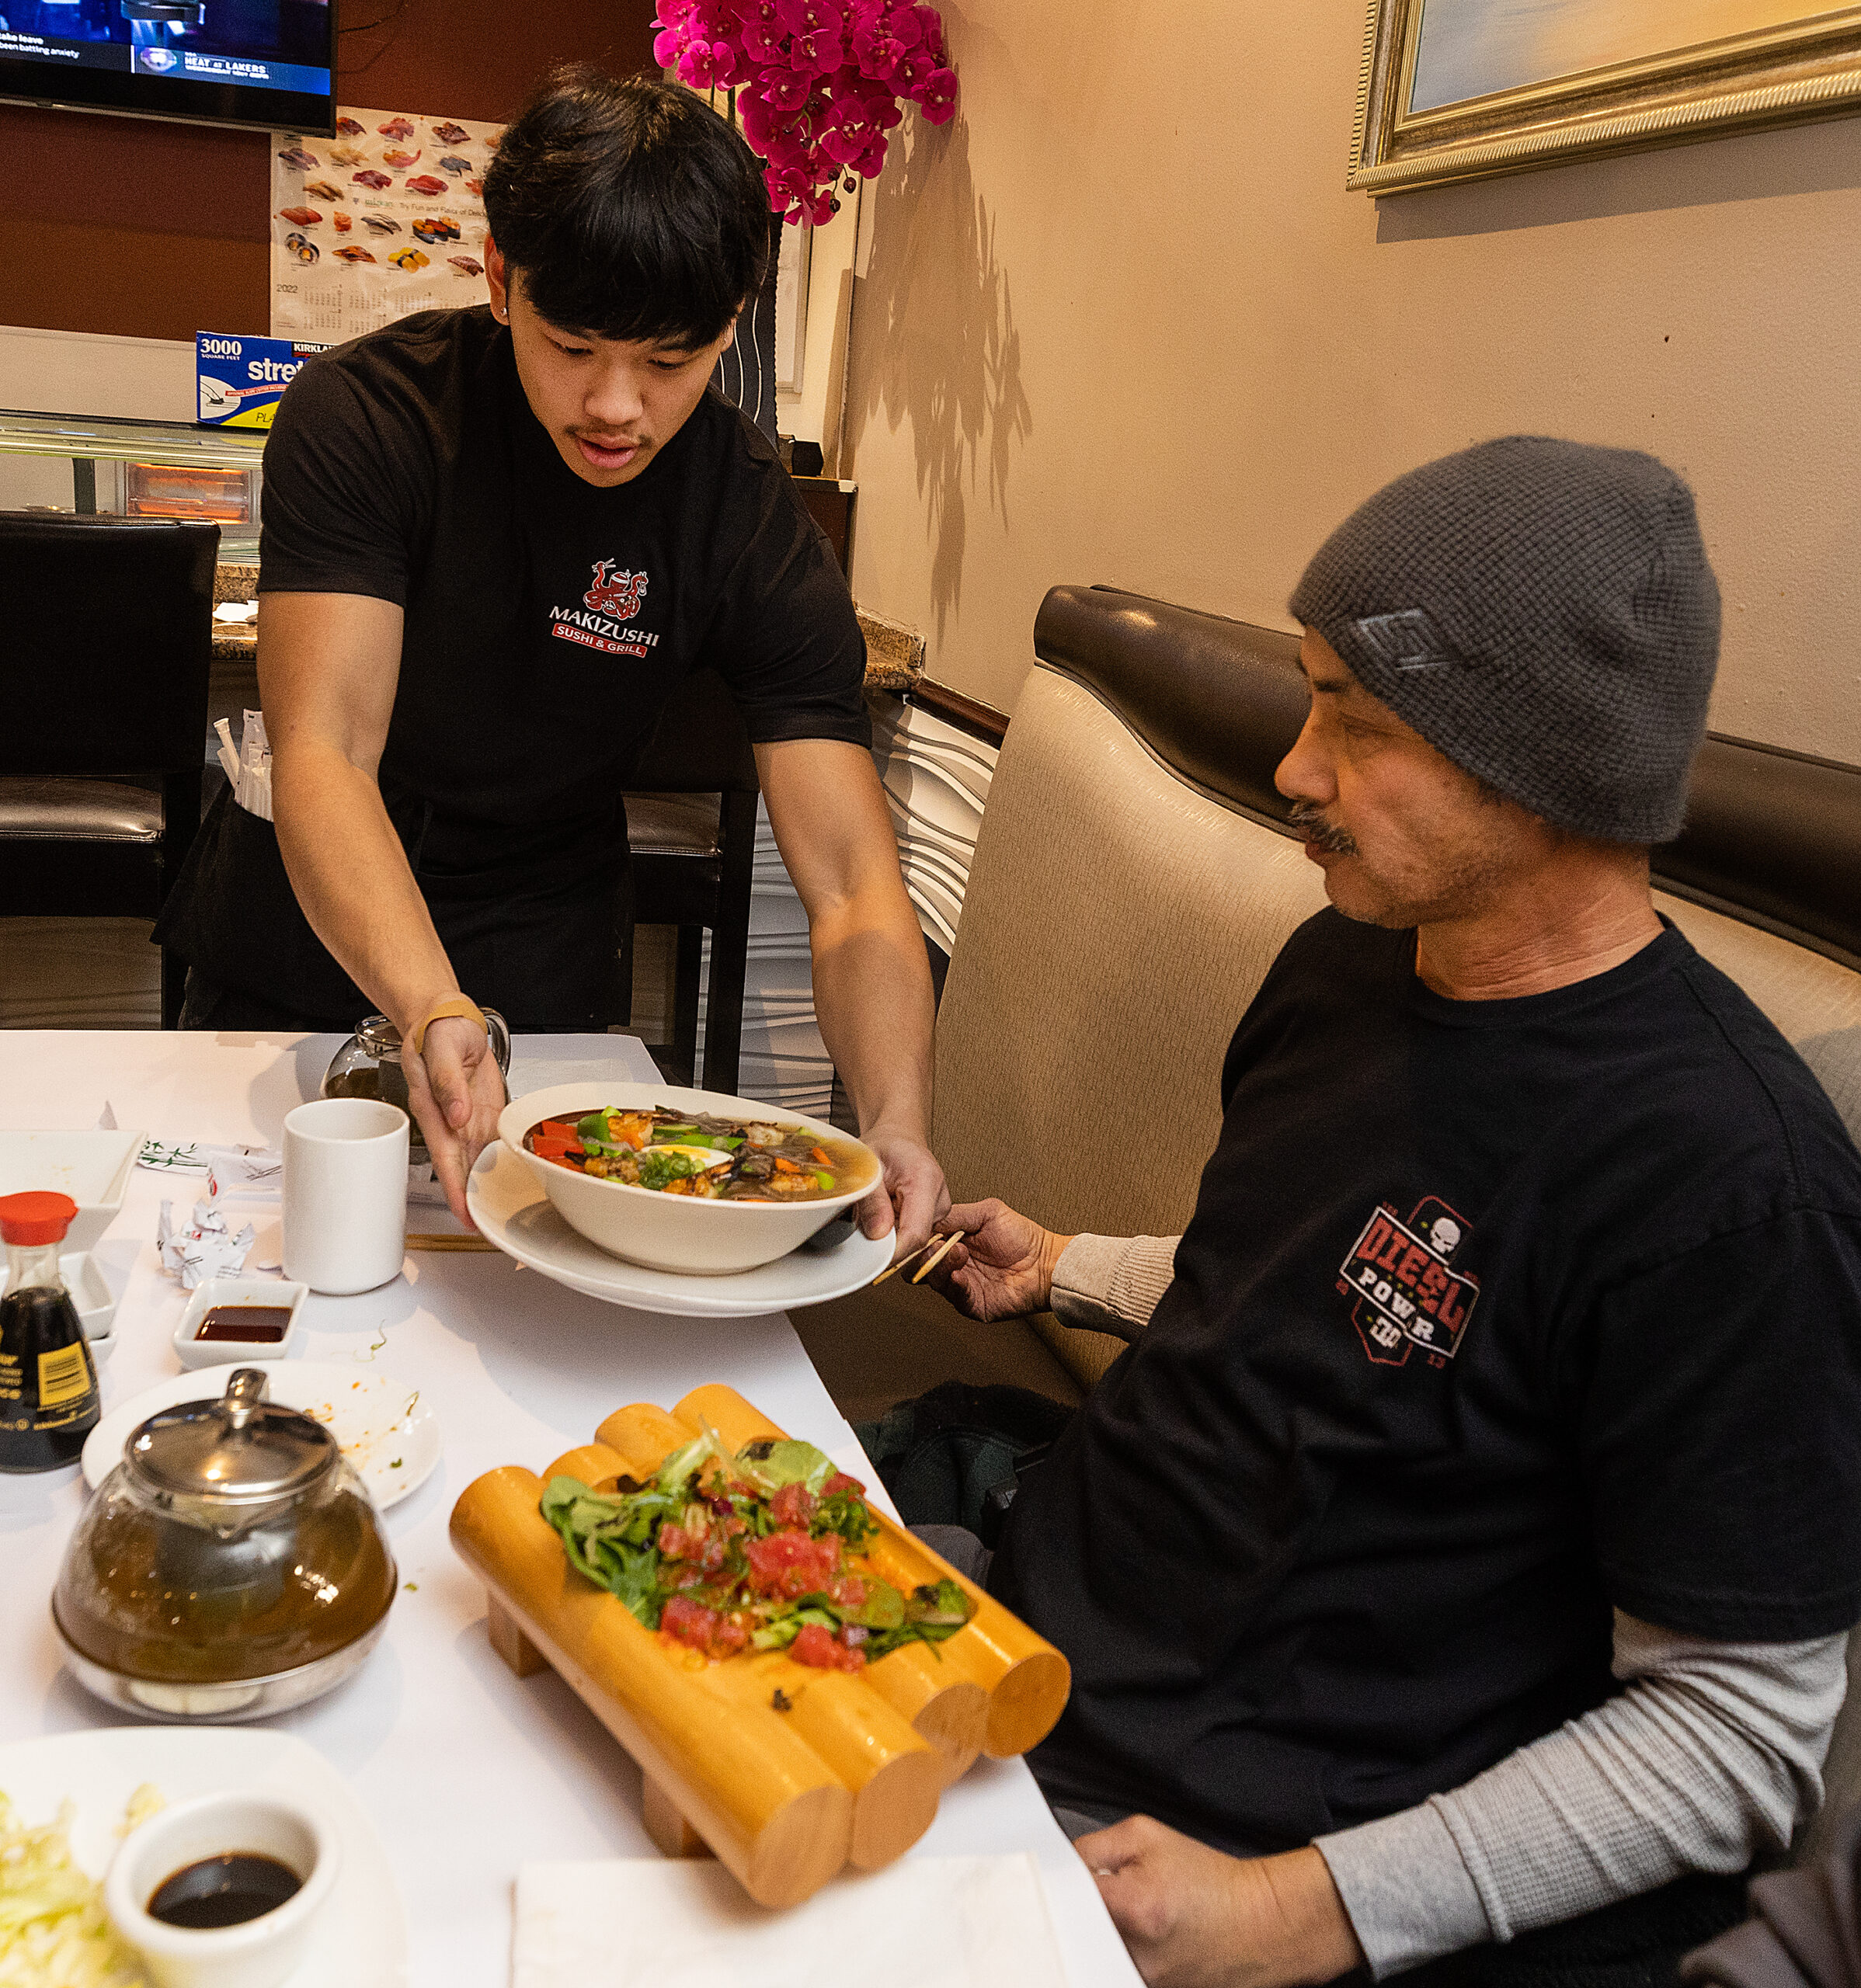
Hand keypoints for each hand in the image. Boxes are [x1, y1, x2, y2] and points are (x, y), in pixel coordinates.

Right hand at [403, 1014, 506, 1226]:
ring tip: (500, 1216)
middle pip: (460, 1168)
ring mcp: (466, 1120)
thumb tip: (455, 1114)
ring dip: (486, 1188)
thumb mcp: (441, 1048)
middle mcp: (449, 1121)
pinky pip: (491, 1143)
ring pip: (477, 1161)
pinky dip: (500, 1164)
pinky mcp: (482, 1113)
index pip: (444, 1158)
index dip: (454, 1188)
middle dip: (471, 1200)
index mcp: (433, 1108)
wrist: (449, 1019)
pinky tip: (511, 1182)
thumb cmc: (438, 1030)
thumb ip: (447, 1082)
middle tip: (487, 1228)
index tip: (464, 1212)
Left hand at [858, 1126, 949, 1259]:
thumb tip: (878, 1235)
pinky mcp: (934, 1218)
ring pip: (912, 1242)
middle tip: (865, 1221)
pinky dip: (895, 1231)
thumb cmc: (885, 1145)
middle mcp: (939, 1198)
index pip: (915, 1233)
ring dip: (890, 1235)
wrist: (899, 1138)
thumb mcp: (869, 1166)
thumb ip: (872, 1201)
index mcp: (925, 1181)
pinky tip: (887, 1212)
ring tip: (879, 1208)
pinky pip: (912, 1236)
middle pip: (915, 1242)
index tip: (873, 1260)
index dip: (894, 1253)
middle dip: (888, 1243)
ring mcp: (939, 1211)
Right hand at [925, 1198, 1070, 1320]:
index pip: (924, 1241)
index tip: (918, 1229)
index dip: (920, 1236)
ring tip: (958, 1254)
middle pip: (921, 1263)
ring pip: (934, 1280)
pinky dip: (953, 1285)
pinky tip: (958, 1274)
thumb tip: (930, 1218)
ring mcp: (960, 1285)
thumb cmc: (1023, 1238)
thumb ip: (957, 1214)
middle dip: (923, 1253)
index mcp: (953, 1242)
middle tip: (935, 1244)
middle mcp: (953, 1265)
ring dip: (941, 1266)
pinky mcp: (971, 1304)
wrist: (1047, 1264)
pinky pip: (954, 1296)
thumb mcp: (988, 1212)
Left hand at [1077, 1819, 1362, 1987]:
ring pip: (1087, 1950)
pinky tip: (1130, 1936)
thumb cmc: (1210, 1880)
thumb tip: (1060, 1866)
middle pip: (1070, 1928)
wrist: (1258, 1923)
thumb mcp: (1147, 1836)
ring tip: (1121, 1915)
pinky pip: (1106, 1967)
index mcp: (1133, 1907)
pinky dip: (1107, 1951)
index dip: (1052, 1882)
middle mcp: (1133, 1953)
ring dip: (1088, 1932)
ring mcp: (1140, 1980)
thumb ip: (1093, 1847)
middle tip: (1086, 1895)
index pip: (1064, 1897)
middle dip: (1070, 1908)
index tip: (1042, 1877)